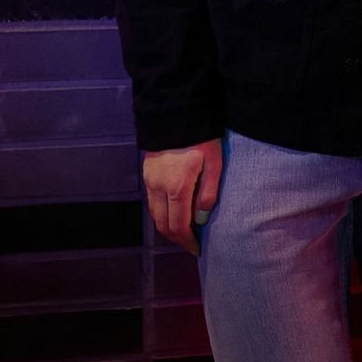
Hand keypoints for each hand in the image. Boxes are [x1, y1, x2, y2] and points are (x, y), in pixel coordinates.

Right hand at [142, 137, 222, 256]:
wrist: (178, 112)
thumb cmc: (203, 138)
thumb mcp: (214, 164)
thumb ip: (208, 194)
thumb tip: (201, 219)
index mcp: (177, 187)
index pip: (178, 226)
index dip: (187, 241)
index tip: (197, 249)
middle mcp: (158, 186)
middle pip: (162, 224)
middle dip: (177, 238)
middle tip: (191, 244)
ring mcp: (150, 179)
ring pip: (154, 213)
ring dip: (168, 226)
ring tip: (184, 231)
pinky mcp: (147, 172)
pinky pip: (152, 201)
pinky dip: (162, 212)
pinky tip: (174, 212)